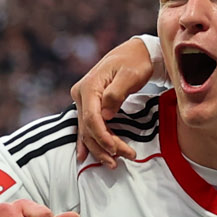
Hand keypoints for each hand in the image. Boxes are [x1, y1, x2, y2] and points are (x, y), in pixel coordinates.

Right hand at [73, 37, 157, 165]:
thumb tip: (106, 114)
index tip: (117, 149)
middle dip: (104, 147)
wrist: (135, 52)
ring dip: (98, 148)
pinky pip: (86, 126)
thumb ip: (116, 94)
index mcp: (89, 86)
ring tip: (113, 164)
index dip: (103, 136)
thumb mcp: (130, 75)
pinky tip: (85, 156)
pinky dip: (88, 141)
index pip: (92, 118)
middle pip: (88, 127)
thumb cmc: (135, 62)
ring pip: (87, 130)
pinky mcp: (89, 104)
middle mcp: (81, 93)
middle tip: (121, 161)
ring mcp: (83, 99)